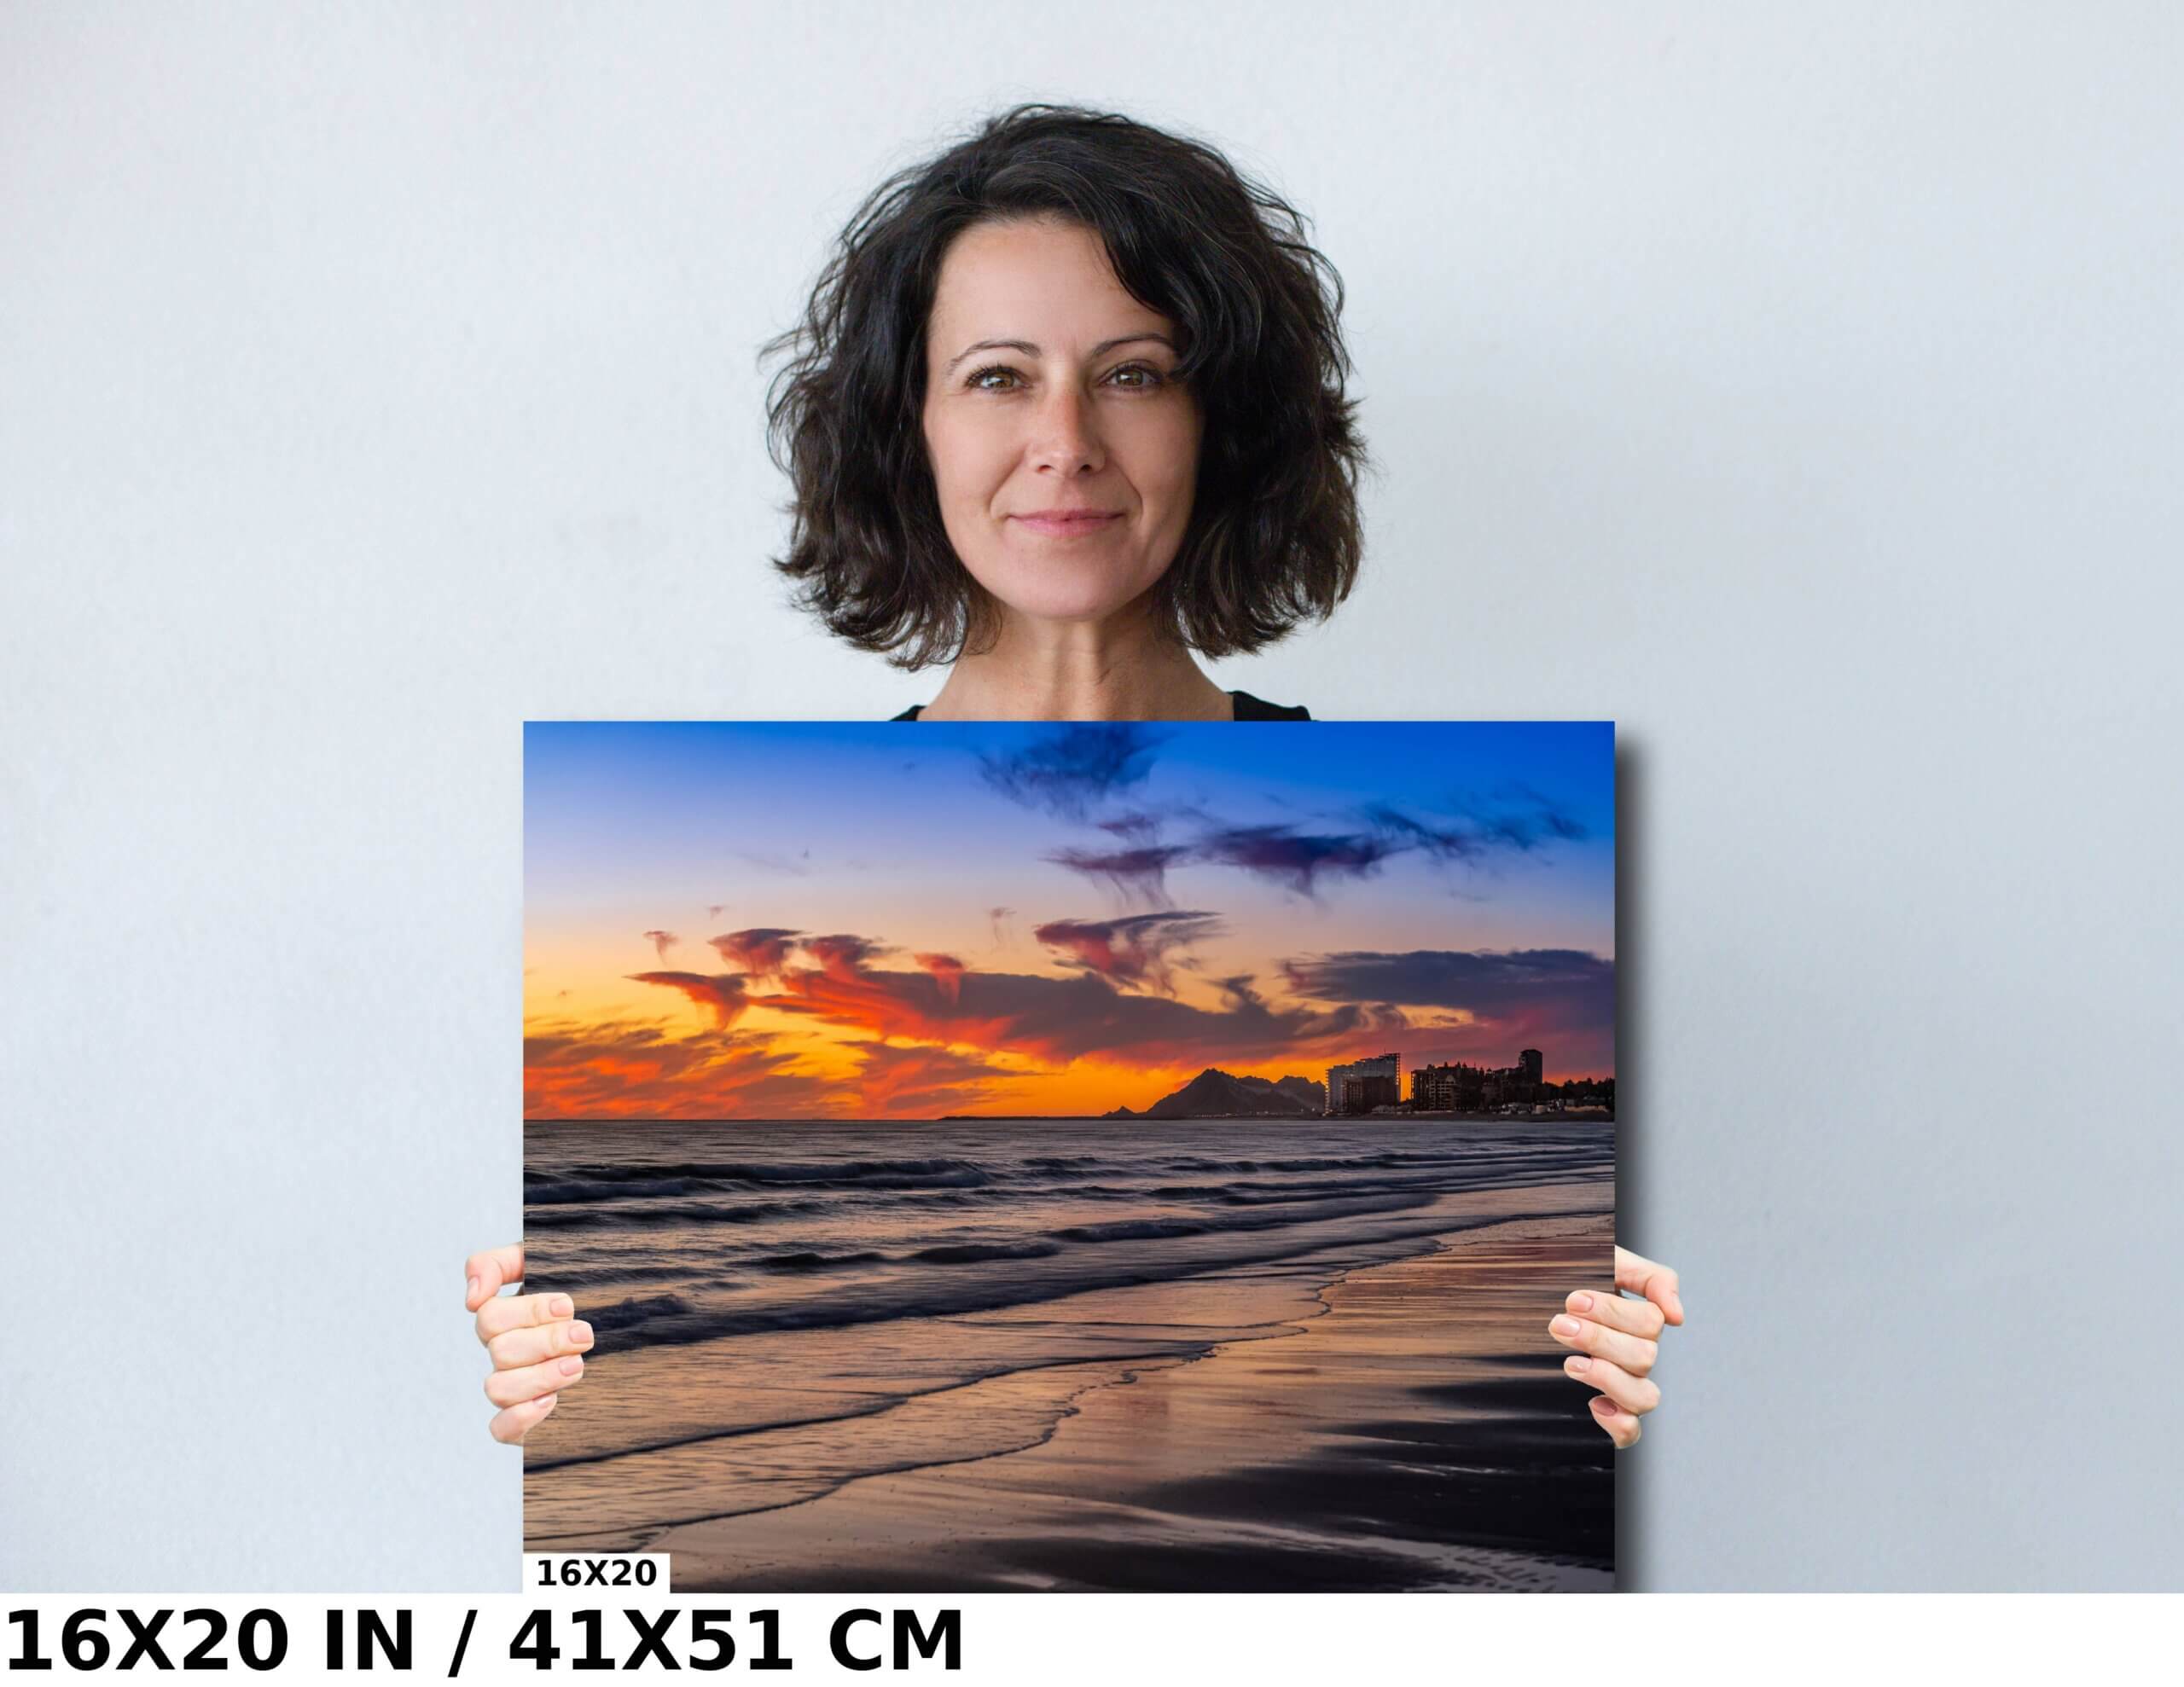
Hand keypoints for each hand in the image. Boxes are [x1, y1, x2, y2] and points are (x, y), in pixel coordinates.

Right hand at [465, 1242, 591, 1444]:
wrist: (631, 1337)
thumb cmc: (586, 1294)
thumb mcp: (548, 1264)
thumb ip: (500, 1264)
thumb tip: (472, 1296)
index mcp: (507, 1320)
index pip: (489, 1316)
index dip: (527, 1312)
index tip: (567, 1306)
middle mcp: (505, 1354)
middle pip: (500, 1351)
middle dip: (546, 1342)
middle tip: (584, 1336)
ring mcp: (513, 1389)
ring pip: (498, 1388)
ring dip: (539, 1376)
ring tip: (577, 1366)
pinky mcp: (523, 1423)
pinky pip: (500, 1428)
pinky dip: (521, 1416)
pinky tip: (552, 1401)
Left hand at [1549, 1245, 1682, 1447]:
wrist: (1521, 1303)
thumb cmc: (1565, 1282)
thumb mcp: (1606, 1262)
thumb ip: (1650, 1277)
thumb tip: (1677, 1316)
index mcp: (1638, 1321)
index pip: (1651, 1321)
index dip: (1613, 1312)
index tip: (1573, 1301)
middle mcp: (1636, 1356)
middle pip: (1645, 1356)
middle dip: (1599, 1339)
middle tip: (1559, 1325)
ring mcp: (1623, 1387)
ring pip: (1645, 1396)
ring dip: (1608, 1378)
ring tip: (1570, 1363)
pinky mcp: (1607, 1414)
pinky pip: (1630, 1432)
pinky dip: (1618, 1423)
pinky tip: (1594, 1404)